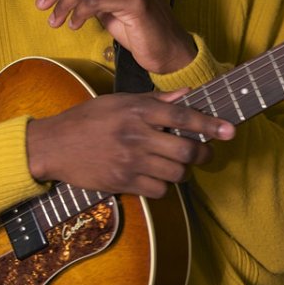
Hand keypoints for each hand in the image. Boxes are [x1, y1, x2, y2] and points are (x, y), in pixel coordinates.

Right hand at [26, 88, 233, 196]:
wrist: (52, 146)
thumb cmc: (87, 120)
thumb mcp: (119, 102)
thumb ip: (155, 101)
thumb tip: (187, 94)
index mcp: (137, 111)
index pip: (183, 116)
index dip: (210, 124)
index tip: (231, 130)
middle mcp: (136, 136)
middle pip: (186, 150)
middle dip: (202, 153)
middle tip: (203, 152)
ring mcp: (130, 161)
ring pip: (176, 173)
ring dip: (182, 170)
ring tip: (175, 164)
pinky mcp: (123, 182)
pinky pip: (159, 190)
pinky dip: (163, 186)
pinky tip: (156, 177)